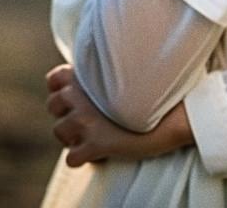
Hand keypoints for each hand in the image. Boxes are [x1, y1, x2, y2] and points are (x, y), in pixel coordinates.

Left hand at [45, 64, 194, 166]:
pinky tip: (99, 153)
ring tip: (92, 135)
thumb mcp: (130, 68)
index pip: (54, 78)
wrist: (174, 110)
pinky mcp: (95, 146)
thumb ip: (109, 68)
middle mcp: (82, 97)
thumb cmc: (157, 85)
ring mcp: (86, 123)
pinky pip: (72, 158)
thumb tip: (106, 69)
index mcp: (89, 75)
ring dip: (72, 135)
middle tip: (85, 117)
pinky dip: (83, 158)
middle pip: (52, 106)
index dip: (60, 87)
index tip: (74, 93)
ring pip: (59, 131)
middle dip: (65, 112)